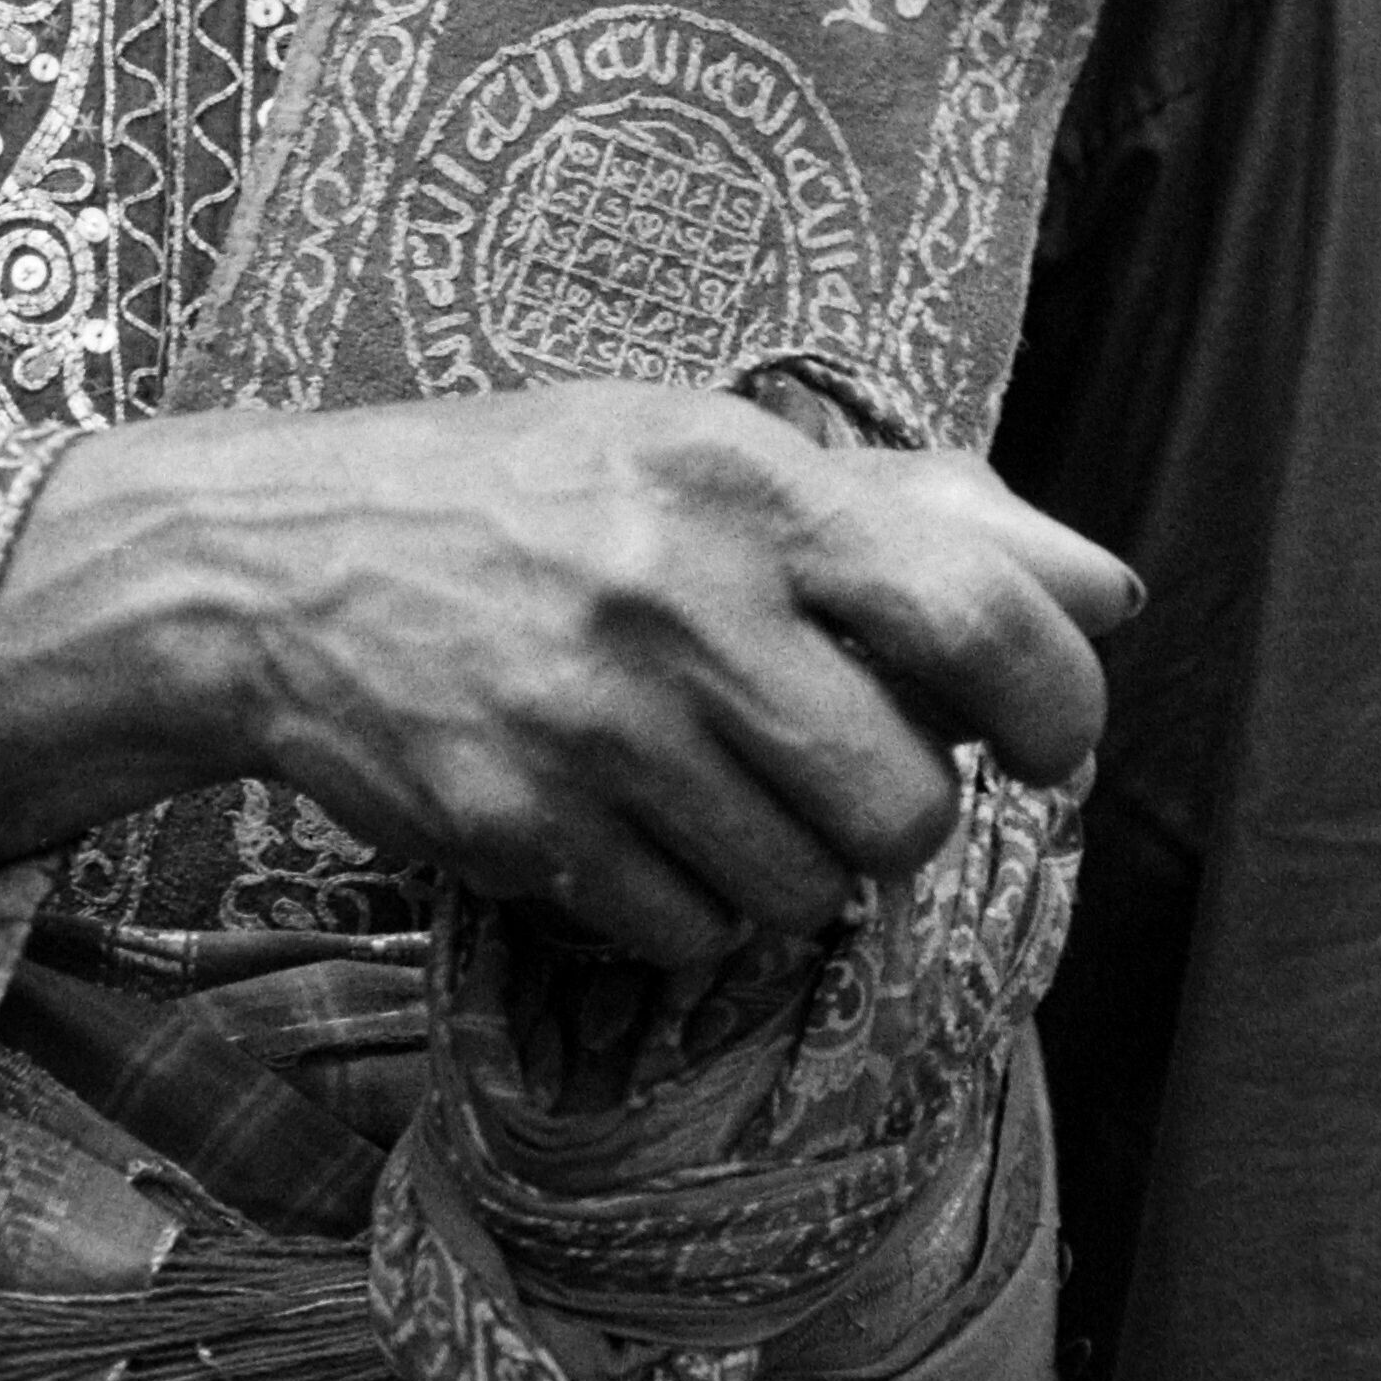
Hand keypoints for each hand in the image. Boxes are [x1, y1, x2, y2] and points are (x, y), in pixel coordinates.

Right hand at [0, 382, 1133, 958]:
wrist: (270, 564)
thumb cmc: (518, 492)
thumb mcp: (699, 446)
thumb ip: (915, 516)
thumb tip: (1110, 592)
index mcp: (742, 481)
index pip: (980, 618)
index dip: (1051, 706)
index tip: (1039, 737)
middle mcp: (674, 596)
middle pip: (902, 804)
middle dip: (890, 812)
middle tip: (828, 765)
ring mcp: (590, 721)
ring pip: (797, 888)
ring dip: (778, 862)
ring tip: (703, 780)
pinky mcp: (516, 823)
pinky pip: (682, 934)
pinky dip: (673, 905)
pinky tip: (617, 821)